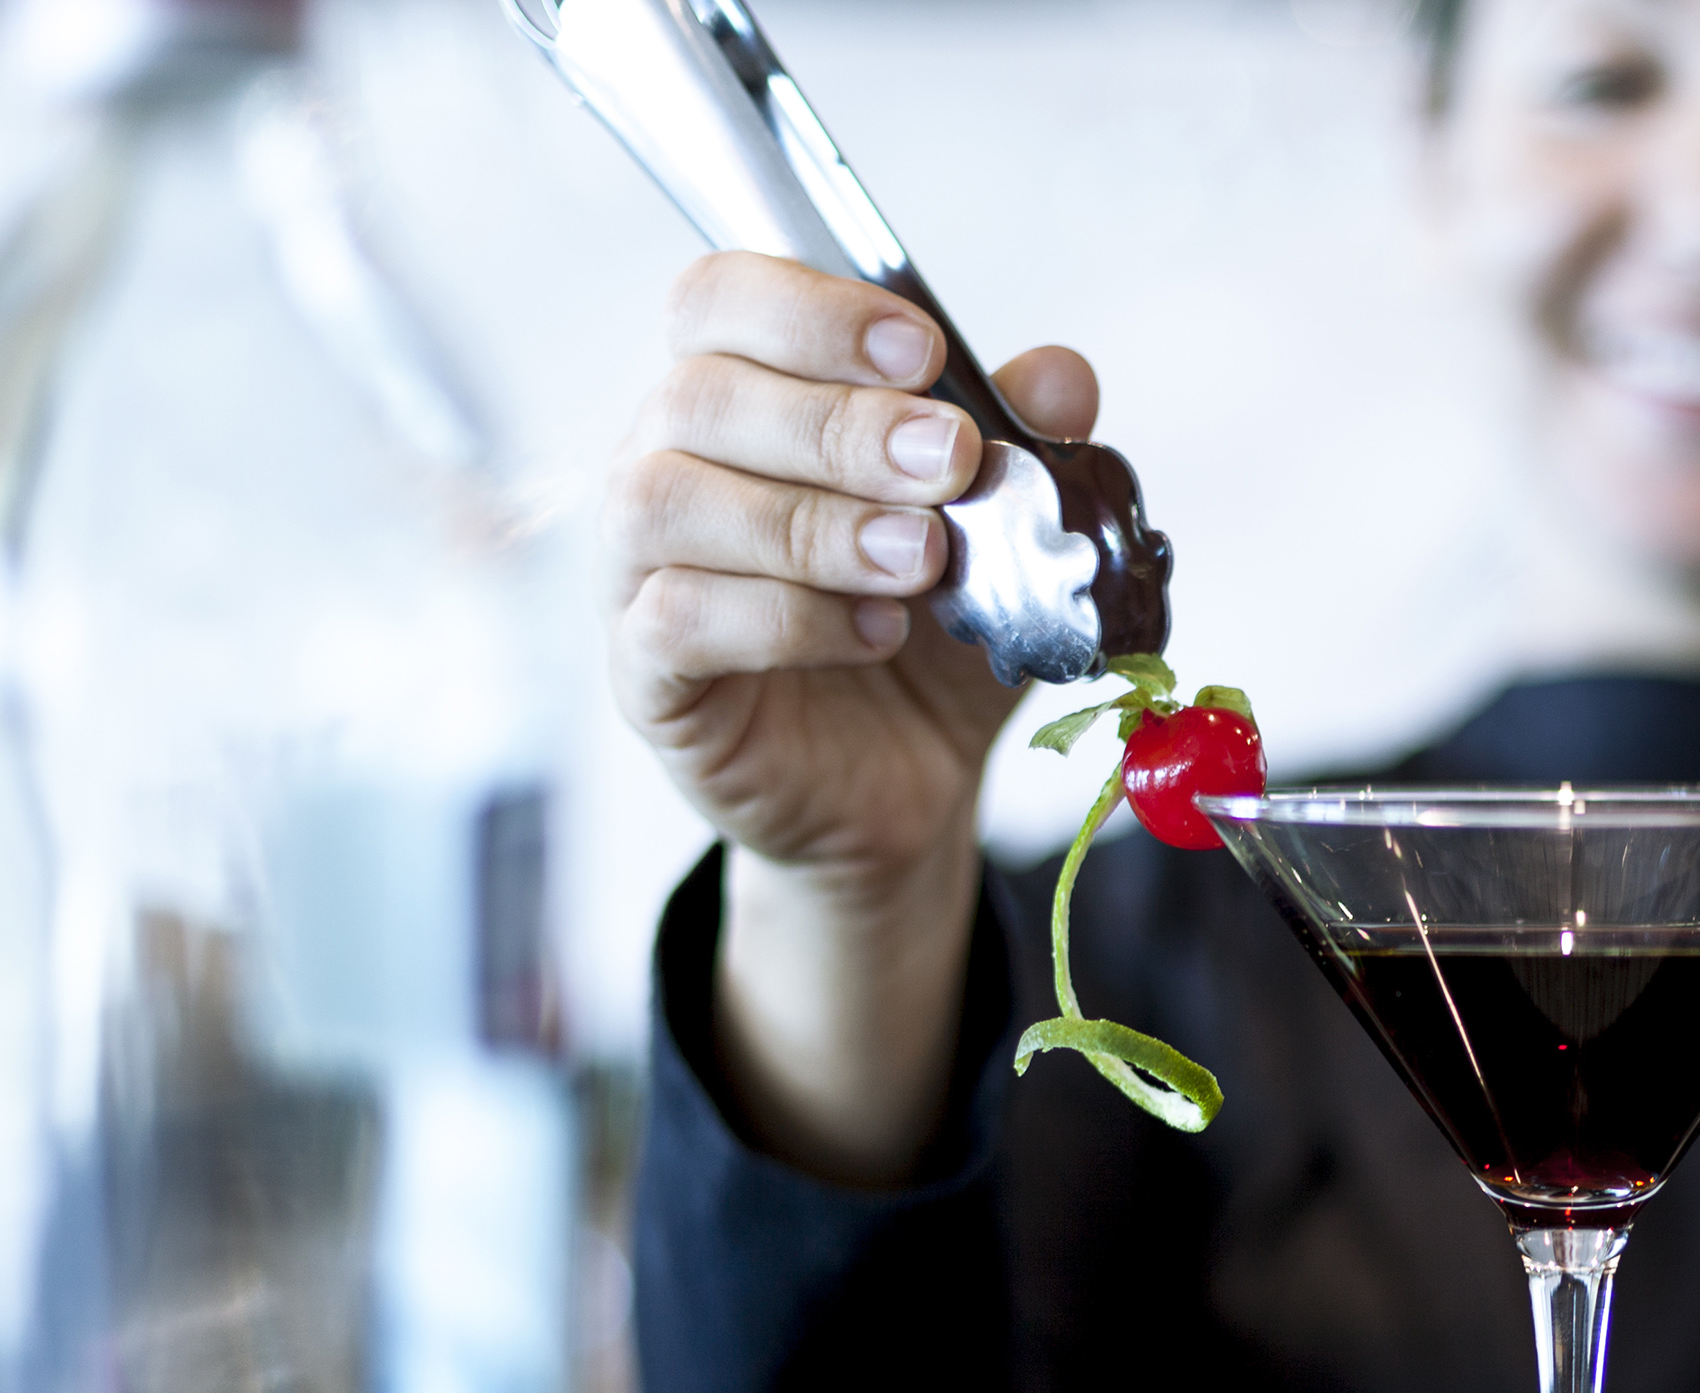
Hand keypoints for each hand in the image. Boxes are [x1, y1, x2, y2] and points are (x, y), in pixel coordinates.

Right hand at [601, 253, 1102, 1181]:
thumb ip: (1021, 452)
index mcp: (739, 402)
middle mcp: (664, 466)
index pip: (720, 300)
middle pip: (698, 392)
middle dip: (839, 420)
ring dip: (808, 520)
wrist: (904, 786)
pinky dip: (784, 619)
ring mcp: (637, 571)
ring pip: (667, 500)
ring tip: (921, 558)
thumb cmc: (926, 640)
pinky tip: (874, 631)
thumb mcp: (998, 540)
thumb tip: (1062, 377)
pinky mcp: (647, 674)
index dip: (811, 308)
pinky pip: (676, 620)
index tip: (923, 349)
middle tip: (951, 460)